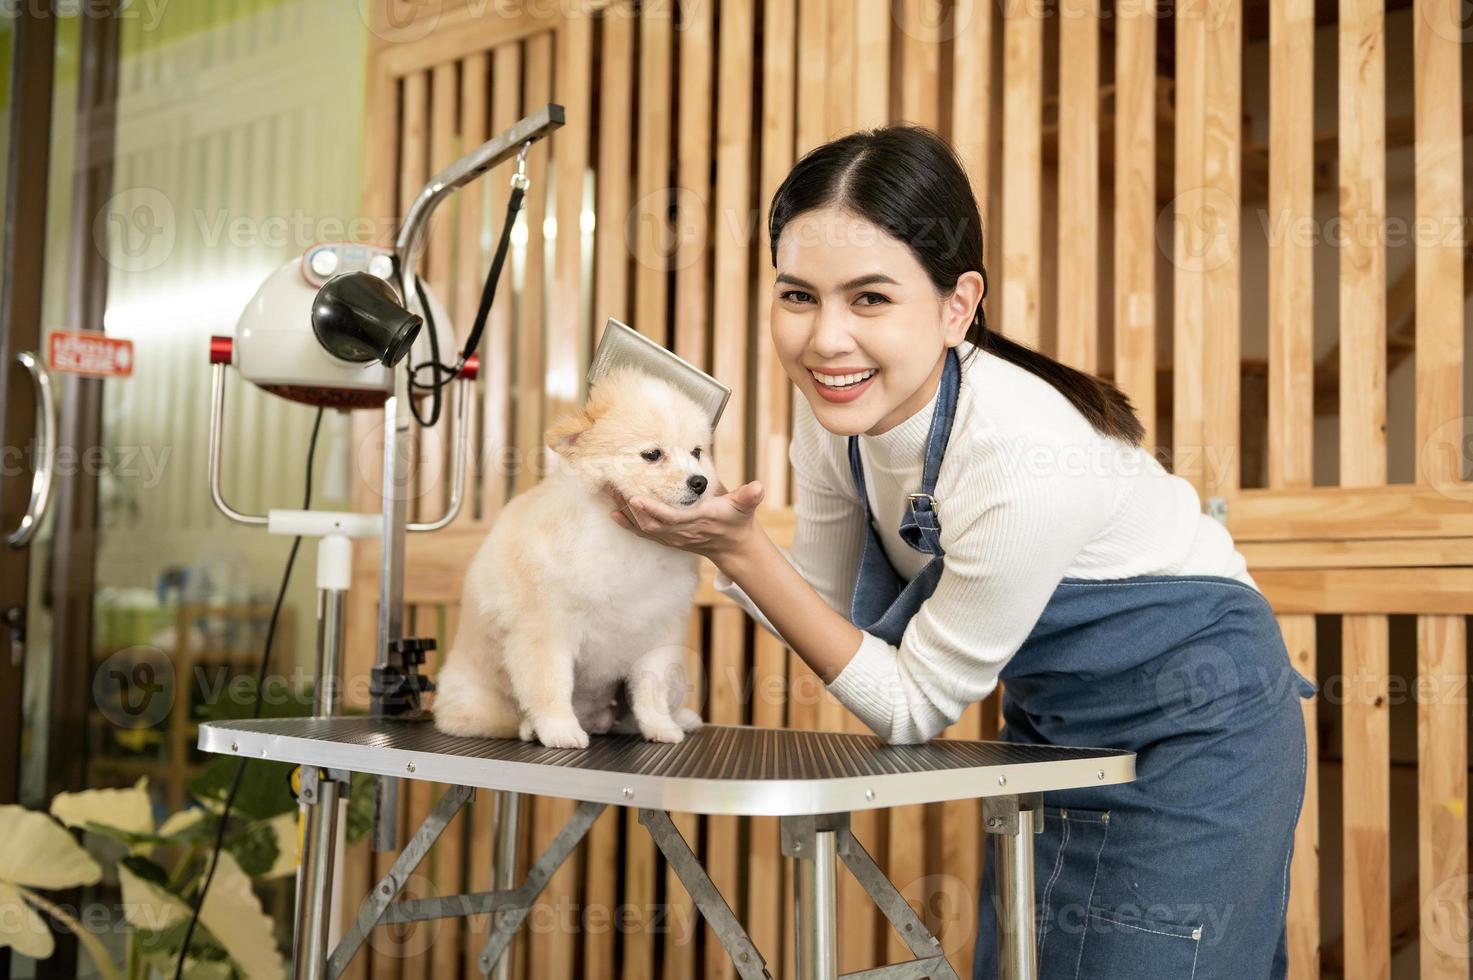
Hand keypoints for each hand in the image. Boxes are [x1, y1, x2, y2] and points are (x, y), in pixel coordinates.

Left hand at [607, 480, 764, 561]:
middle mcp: (682, 532)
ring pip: (644, 528)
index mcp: (698, 521)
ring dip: (626, 513)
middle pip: (650, 524)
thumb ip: (749, 496)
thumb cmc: (738, 521)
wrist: (735, 547)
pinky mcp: (669, 539)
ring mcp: (673, 538)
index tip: (635, 499)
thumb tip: (758, 487)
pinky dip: (628, 524)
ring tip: (610, 494)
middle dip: (629, 508)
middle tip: (613, 487)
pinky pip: (645, 533)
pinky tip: (614, 513)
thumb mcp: (745, 506)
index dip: (653, 511)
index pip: (671, 518)